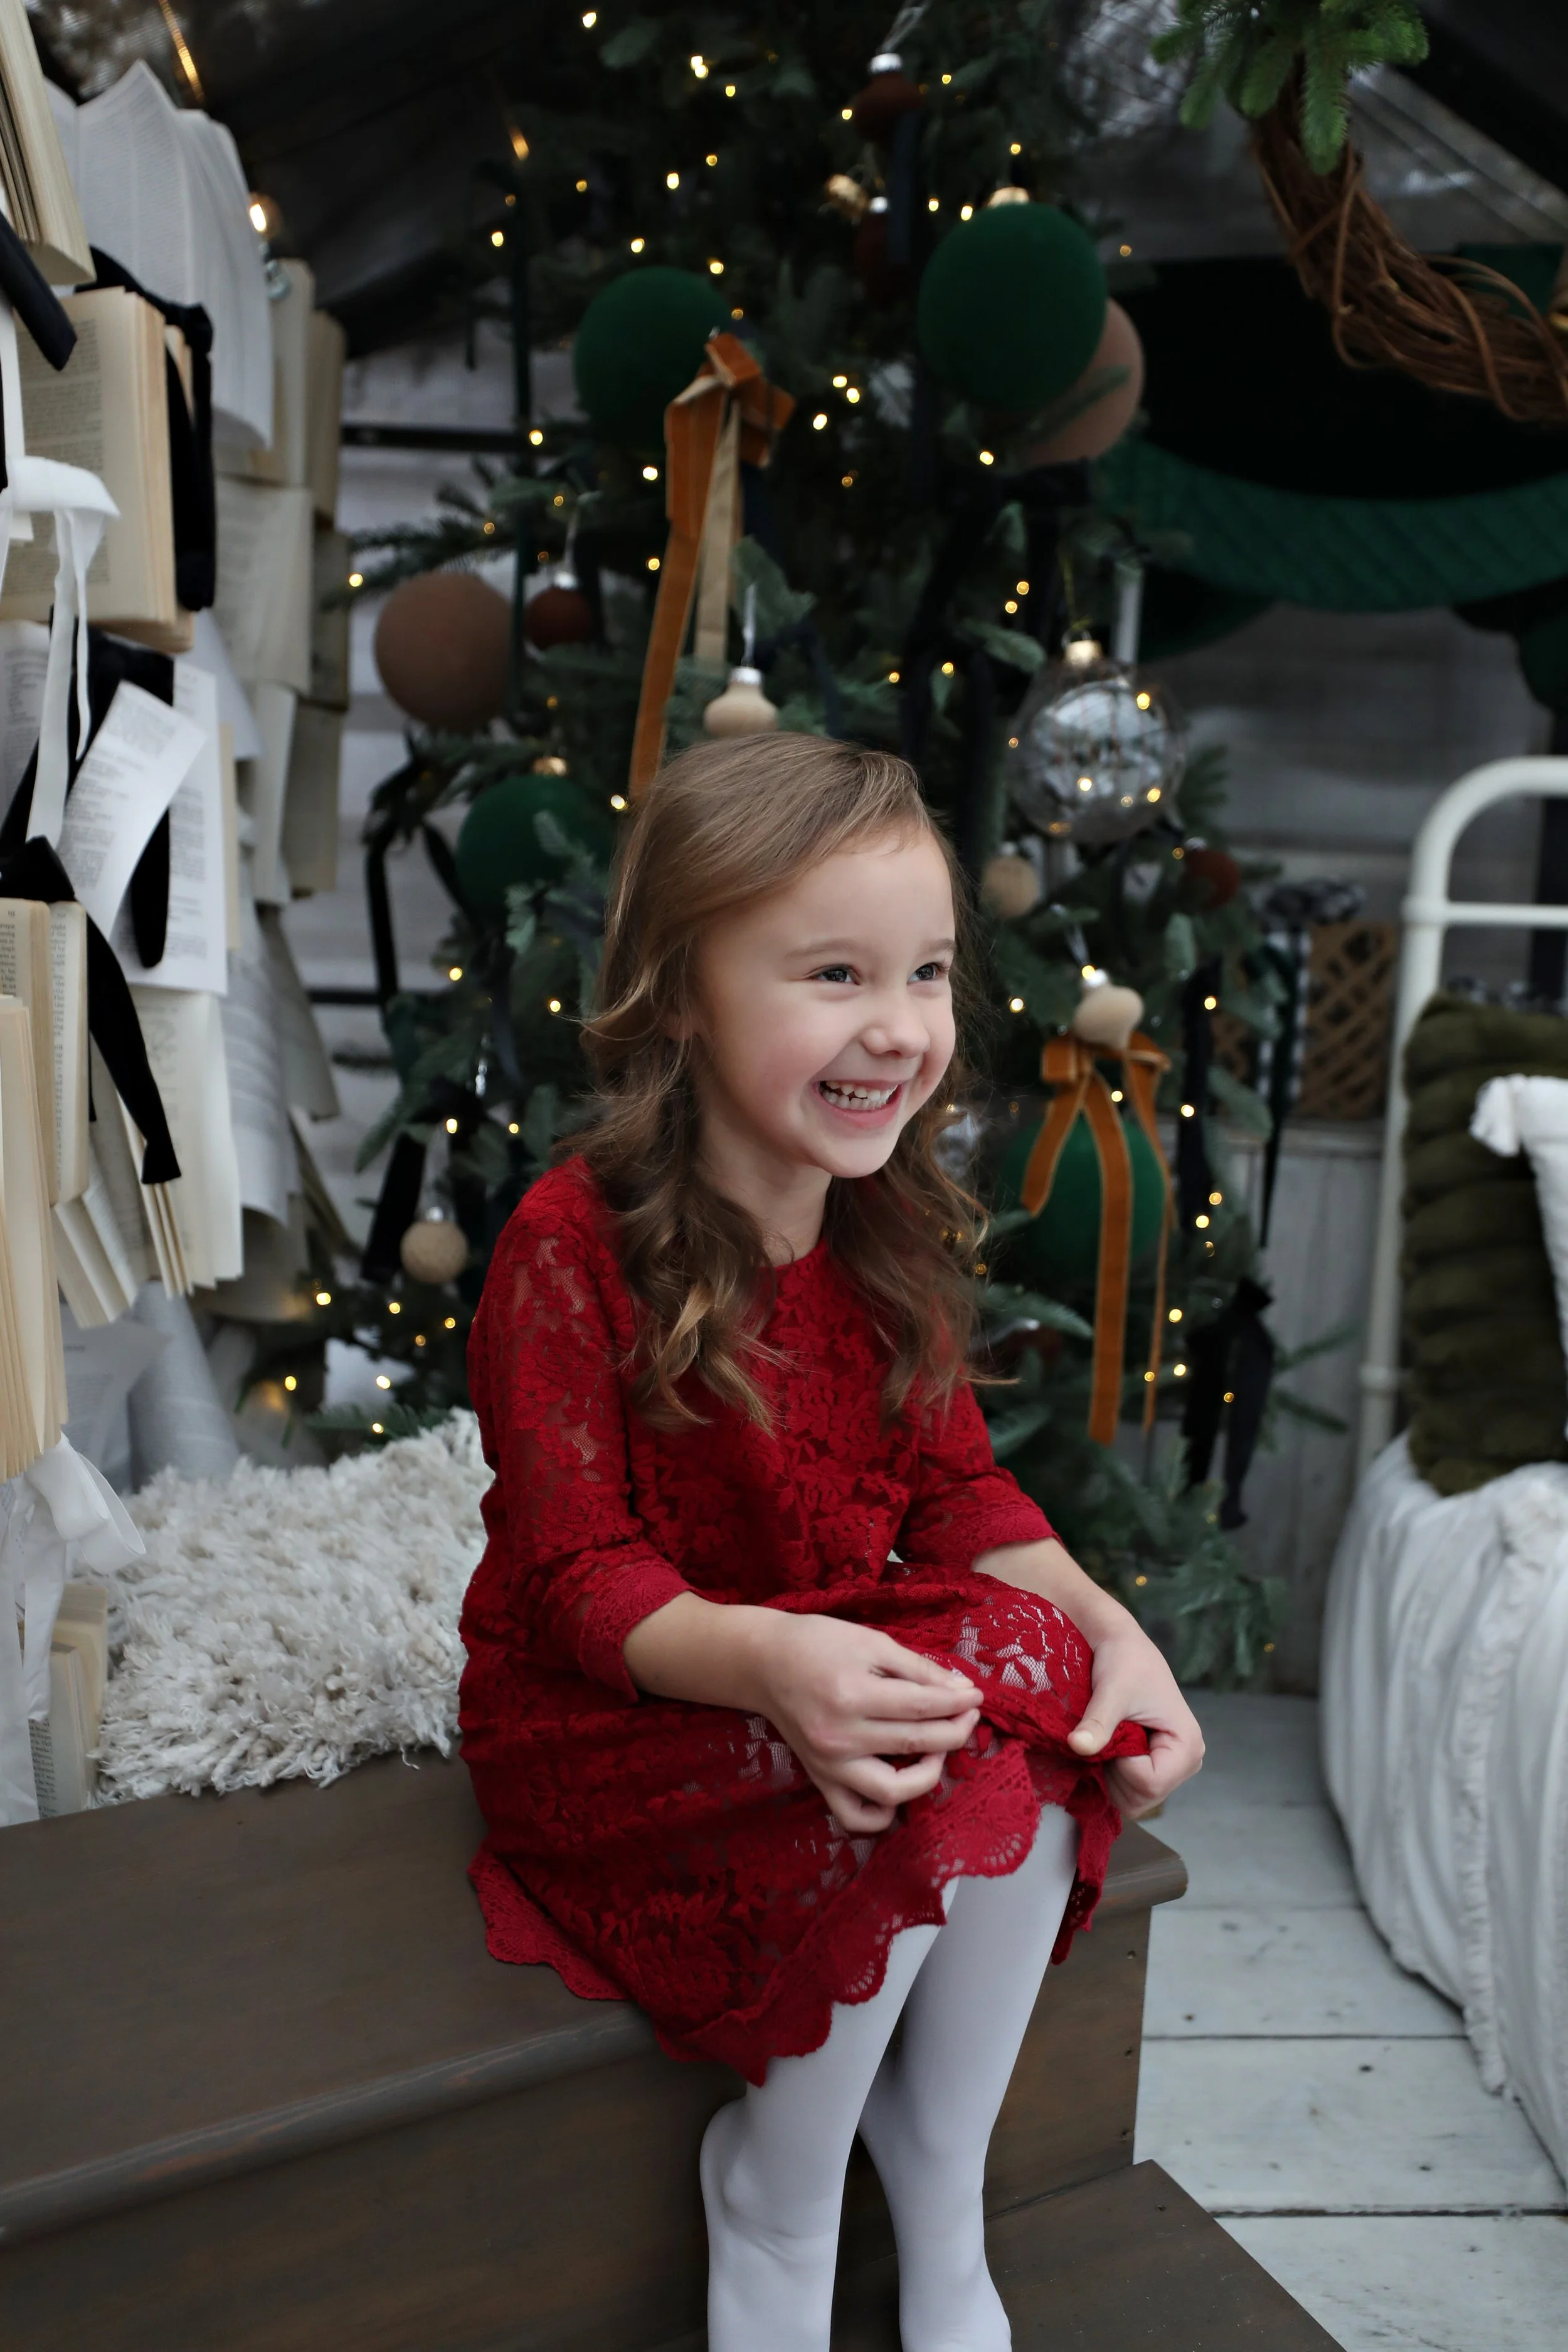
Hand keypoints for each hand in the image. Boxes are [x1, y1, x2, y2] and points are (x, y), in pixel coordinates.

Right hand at [754, 1615, 981, 1836]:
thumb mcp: (870, 1642)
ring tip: (938, 1749)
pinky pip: (856, 1816)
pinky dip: (884, 1814)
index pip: (923, 1706)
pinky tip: (901, 1787)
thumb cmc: (817, 1643)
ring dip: (930, 1773)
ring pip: (894, 1790)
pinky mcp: (820, 1779)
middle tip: (969, 1713)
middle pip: (917, 1744)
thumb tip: (960, 1689)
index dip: (958, 1701)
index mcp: (853, 1694)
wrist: (764, 1663)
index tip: (976, 1695)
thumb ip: (917, 1668)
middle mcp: (841, 1737)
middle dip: (956, 1729)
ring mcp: (829, 1764)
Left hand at [1066, 1622, 1203, 1818]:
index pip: (1151, 1784)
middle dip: (1115, 1774)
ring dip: (1110, 1775)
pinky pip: (1127, 1791)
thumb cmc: (1123, 1661)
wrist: (1120, 1646)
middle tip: (1107, 1735)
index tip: (1113, 1734)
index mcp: (1188, 1745)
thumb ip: (1098, 1722)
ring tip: (1108, 1737)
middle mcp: (1186, 1762)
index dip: (1122, 1767)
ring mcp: (1170, 1768)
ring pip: (1132, 1800)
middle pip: (1142, 1799)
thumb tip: (1077, 1747)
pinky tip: (1107, 1746)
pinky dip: (1110, 1775)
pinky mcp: (1153, 1766)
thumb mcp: (1112, 1691)